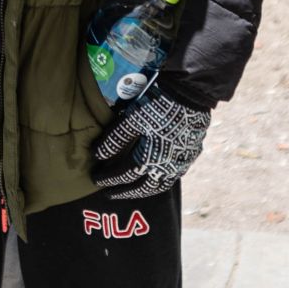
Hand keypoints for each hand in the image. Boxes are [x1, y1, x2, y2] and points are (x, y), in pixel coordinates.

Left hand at [91, 84, 210, 198]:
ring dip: (144, 190)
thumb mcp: (132, 119)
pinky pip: (174, 176)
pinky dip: (161, 180)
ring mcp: (181, 163)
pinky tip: (155, 176)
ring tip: (132, 190)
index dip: (108, 178)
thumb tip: (97, 155)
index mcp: (150, 159)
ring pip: (161, 185)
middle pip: (142, 187)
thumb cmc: (158, 105)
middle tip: (110, 193)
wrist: (191, 94)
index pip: (123, 175)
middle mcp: (167, 167)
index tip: (96, 180)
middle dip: (124, 191)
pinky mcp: (192, 155)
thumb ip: (115, 139)